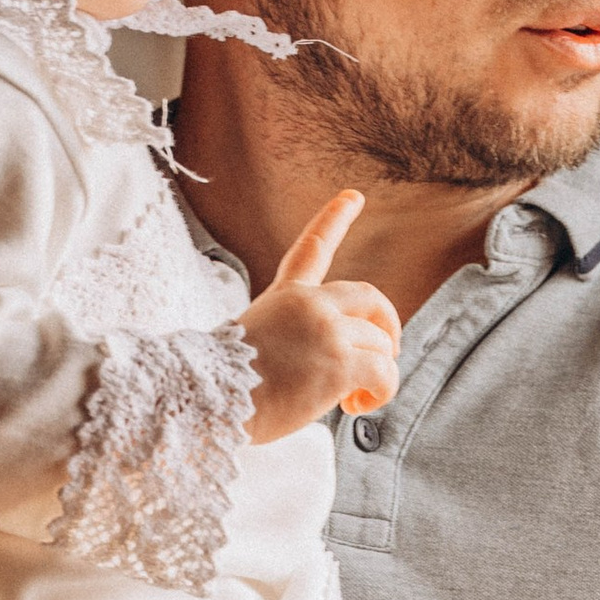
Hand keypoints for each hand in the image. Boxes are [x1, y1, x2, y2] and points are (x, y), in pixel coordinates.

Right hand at [240, 192, 400, 444]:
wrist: (211, 398)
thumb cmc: (224, 383)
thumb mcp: (251, 339)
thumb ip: (289, 336)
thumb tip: (320, 362)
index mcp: (285, 296)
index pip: (313, 248)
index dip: (335, 218)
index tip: (353, 196)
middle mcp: (310, 305)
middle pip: (371, 298)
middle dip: (389, 325)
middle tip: (389, 352)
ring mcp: (328, 331)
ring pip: (382, 345)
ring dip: (377, 373)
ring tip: (352, 397)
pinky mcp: (341, 362)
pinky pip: (386, 373)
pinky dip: (381, 392)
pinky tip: (356, 404)